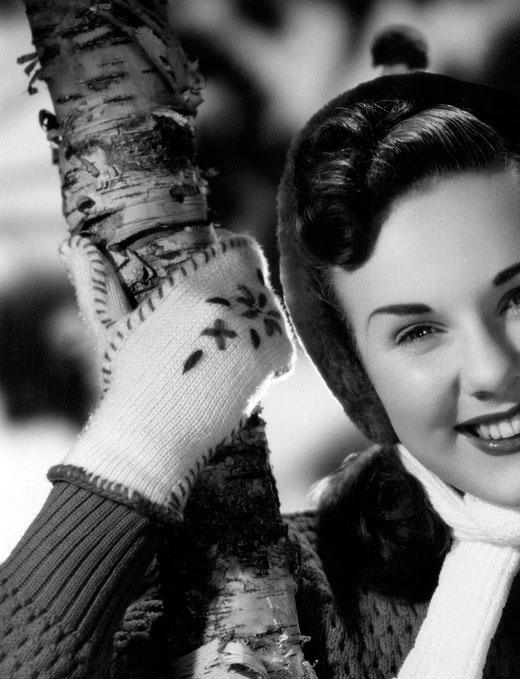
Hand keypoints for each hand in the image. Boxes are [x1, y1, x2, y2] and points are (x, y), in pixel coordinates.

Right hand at [57, 233, 293, 517]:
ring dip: (256, 323)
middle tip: (221, 316)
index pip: (241, 248)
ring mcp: (256, 333)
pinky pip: (284, 346)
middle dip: (242, 294)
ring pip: (272, 313)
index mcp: (196, 283)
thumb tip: (75, 244)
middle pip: (258, 282)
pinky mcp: (271, 363)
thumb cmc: (129, 380)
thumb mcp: (109, 326)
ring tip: (228, 342)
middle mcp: (232, 302)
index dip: (233, 256)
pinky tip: (242, 364)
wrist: (154, 434)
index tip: (220, 269)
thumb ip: (98, 282)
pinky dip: (270, 354)